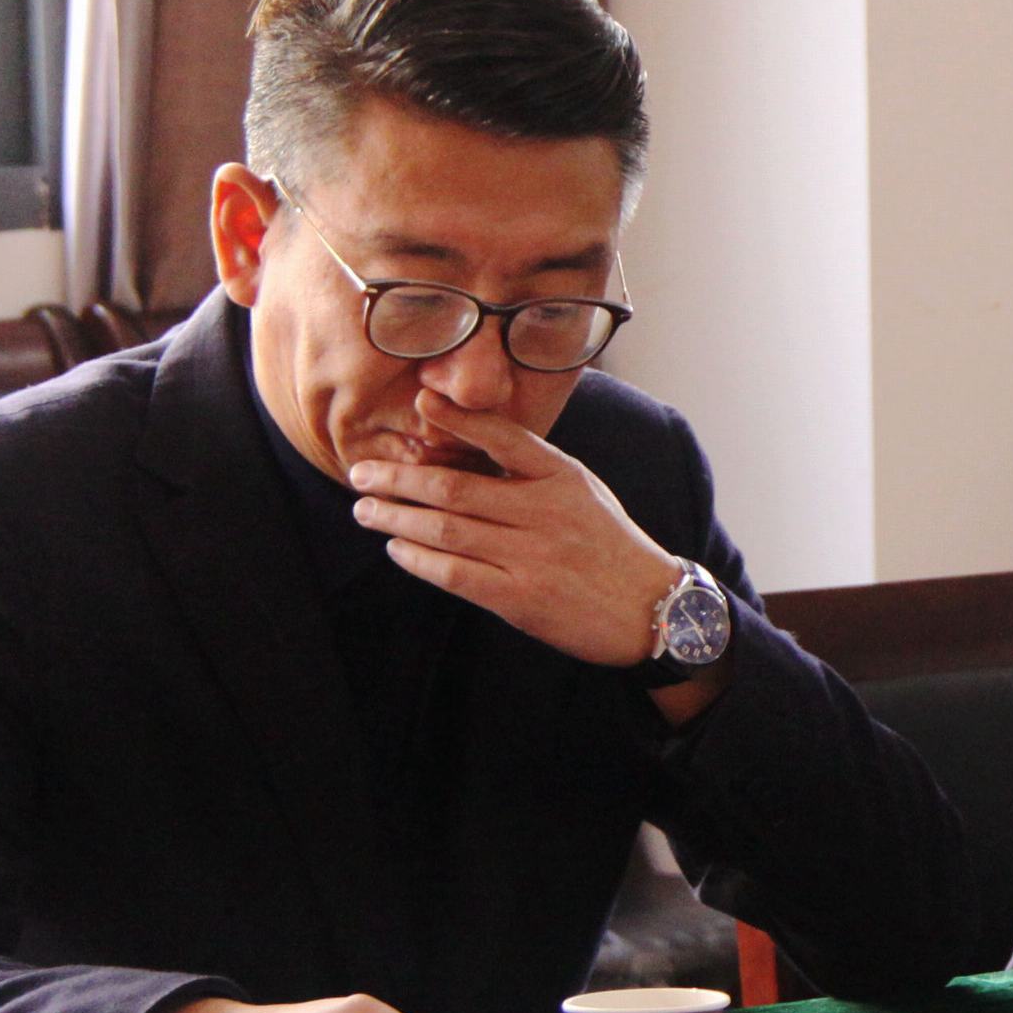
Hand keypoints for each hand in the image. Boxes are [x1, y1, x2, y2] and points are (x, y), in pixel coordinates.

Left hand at [348, 395, 688, 672]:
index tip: (420, 404)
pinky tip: (398, 549)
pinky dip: (418, 559)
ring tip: (366, 510)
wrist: (651, 608)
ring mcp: (532, 556)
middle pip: (453, 488)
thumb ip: (534, 471)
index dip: (457, 418)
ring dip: (395, 518)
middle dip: (397, 479)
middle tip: (361, 474)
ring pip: (445, 530)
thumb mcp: (583, 492)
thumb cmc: (610, 545)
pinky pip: (454, 574)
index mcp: (563, 477)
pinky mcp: (521, 598)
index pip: (504, 437)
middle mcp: (545, 512)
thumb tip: (468, 446)